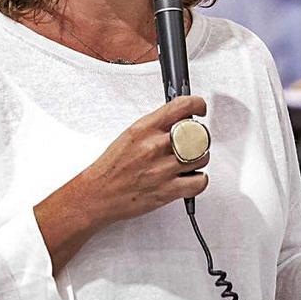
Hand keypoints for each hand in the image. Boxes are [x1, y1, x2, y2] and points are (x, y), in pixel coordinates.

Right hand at [77, 95, 209, 225]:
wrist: (98, 194)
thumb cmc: (113, 167)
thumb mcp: (131, 135)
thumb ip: (156, 126)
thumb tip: (181, 118)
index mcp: (144, 128)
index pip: (181, 106)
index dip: (197, 104)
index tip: (200, 108)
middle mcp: (154, 146)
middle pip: (197, 132)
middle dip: (199, 137)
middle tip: (193, 141)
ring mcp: (162, 169)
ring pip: (202, 157)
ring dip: (198, 159)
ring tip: (187, 162)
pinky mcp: (167, 191)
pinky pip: (200, 182)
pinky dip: (199, 180)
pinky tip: (189, 177)